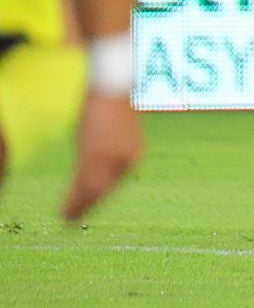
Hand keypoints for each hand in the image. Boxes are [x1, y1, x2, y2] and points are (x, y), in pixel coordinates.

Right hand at [63, 92, 141, 222]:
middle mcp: (127, 159)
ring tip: (66, 219)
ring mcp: (112, 159)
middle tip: (71, 220)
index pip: (115, 182)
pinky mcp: (97, 156)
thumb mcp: (113, 132)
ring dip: (79, 206)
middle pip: (104, 190)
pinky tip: (66, 211)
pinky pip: (86, 183)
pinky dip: (75, 200)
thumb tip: (93, 162)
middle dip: (88, 205)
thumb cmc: (111, 106)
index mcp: (133, 154)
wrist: (112, 87)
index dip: (98, 197)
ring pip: (94, 190)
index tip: (86, 207)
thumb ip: (108, 149)